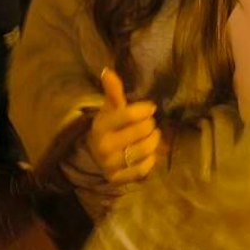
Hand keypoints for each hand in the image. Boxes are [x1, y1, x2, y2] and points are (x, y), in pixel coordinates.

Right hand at [85, 67, 160, 185]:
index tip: (150, 108)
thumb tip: (107, 71)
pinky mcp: (118, 179)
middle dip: (150, 124)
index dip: (145, 109)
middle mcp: (104, 146)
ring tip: (152, 136)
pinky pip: (144, 168)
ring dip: (154, 141)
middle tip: (149, 123)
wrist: (95, 153)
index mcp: (101, 126)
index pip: (129, 115)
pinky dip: (150, 160)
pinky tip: (148, 153)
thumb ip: (113, 91)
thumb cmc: (109, 126)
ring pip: (146, 149)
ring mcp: (111, 164)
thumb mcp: (110, 108)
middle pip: (142, 131)